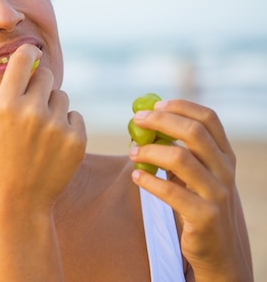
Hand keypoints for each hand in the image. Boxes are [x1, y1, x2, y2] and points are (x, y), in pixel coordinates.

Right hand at [0, 44, 85, 209]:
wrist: (21, 199)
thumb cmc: (5, 157)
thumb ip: (16, 93)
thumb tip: (37, 61)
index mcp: (5, 104)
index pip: (23, 58)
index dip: (29, 53)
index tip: (32, 54)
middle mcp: (31, 110)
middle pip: (47, 75)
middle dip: (43, 85)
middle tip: (35, 107)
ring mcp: (56, 125)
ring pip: (62, 97)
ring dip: (56, 108)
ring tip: (43, 133)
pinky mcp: (77, 138)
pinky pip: (75, 116)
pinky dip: (69, 126)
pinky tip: (56, 145)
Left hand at [130, 99, 253, 281]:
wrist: (217, 251)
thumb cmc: (198, 204)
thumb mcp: (196, 175)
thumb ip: (180, 150)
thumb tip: (146, 124)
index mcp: (224, 155)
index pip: (209, 118)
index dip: (180, 107)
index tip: (154, 105)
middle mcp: (225, 171)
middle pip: (194, 133)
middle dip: (161, 122)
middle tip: (136, 121)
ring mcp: (217, 193)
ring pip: (181, 159)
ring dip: (150, 151)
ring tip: (132, 153)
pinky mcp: (205, 216)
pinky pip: (172, 192)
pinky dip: (149, 181)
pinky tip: (136, 177)